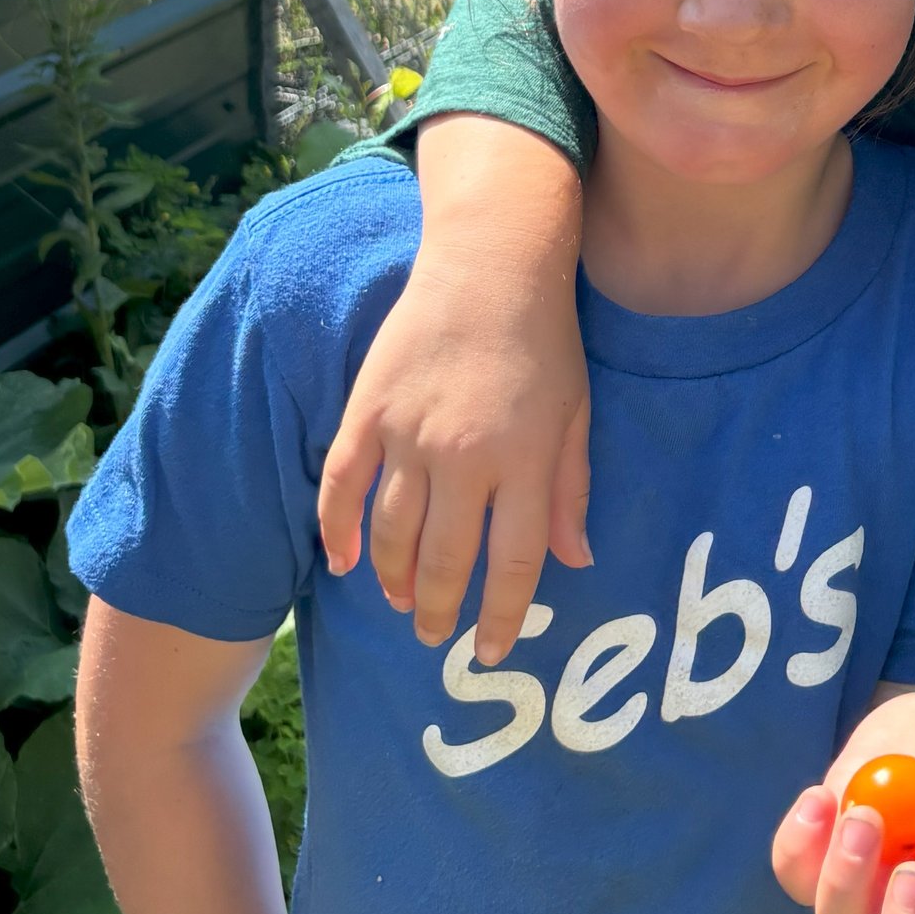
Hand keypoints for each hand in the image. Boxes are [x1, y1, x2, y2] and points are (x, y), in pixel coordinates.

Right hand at [318, 122, 591, 662]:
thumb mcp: (576, 415)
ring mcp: (409, 435)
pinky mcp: (368, 411)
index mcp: (525, 461)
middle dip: (439, 610)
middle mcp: (465, 457)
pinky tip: (344, 562)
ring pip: (391, 534)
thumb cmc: (545, 342)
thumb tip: (573, 562)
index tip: (493, 650)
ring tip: (401, 603)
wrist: (490, 263)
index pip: (513, 565)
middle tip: (435, 634)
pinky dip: (338, 531)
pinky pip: (341, 487)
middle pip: (445, 560)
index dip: (502, 618)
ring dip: (393, 579)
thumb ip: (570, 491)